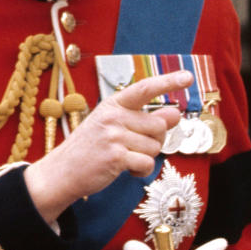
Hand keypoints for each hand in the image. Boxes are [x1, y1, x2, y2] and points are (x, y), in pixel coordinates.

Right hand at [25, 72, 191, 221]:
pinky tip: (127, 170)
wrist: (63, 171)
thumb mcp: (114, 126)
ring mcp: (114, 136)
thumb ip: (143, 119)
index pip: (145, 88)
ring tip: (125, 158)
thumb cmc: (92, 148)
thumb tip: (175, 114)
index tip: (187, 77)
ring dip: (146, 157)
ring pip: (155, 147)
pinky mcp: (116, 157)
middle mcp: (114, 116)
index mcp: (113, 104)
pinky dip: (142, 171)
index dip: (168, 82)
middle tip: (135, 147)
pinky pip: (147, 163)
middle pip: (159, 125)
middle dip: (155, 140)